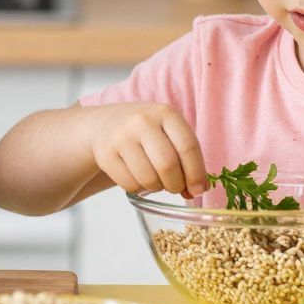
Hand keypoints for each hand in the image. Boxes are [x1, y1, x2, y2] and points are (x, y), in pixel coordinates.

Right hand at [89, 103, 209, 197]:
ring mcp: (121, 137)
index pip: (188, 146)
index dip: (197, 173)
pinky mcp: (105, 155)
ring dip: (157, 188)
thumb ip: (186, 157)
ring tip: (155, 179)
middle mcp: (141, 122)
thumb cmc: (146, 131)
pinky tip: (137, 177)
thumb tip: (196, 190)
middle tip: (176, 188)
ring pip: (148, 179)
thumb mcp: (168, 131)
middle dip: (176, 185)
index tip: (199, 189)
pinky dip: (139, 188)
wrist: (104, 124)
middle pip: (167, 165)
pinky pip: (130, 185)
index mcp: (165, 113)